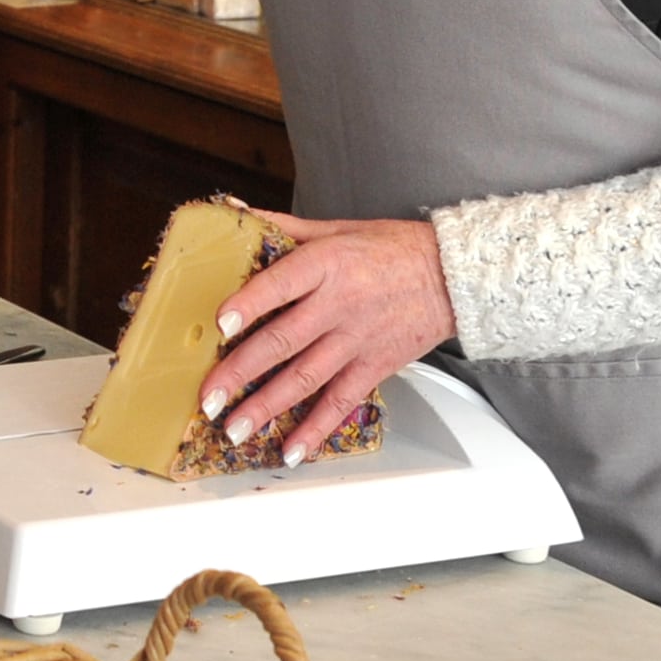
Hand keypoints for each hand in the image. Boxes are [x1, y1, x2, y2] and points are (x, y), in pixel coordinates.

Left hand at [203, 214, 455, 463]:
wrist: (453, 276)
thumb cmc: (392, 249)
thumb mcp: (335, 228)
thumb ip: (281, 225)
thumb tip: (234, 211)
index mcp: (326, 265)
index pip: (281, 283)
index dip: (250, 304)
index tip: (220, 324)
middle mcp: (339, 305)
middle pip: (283, 341)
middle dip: (240, 372)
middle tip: (208, 397)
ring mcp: (356, 341)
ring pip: (305, 379)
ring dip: (266, 407)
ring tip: (234, 428)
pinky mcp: (374, 367)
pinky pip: (340, 403)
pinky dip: (315, 429)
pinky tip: (291, 449)